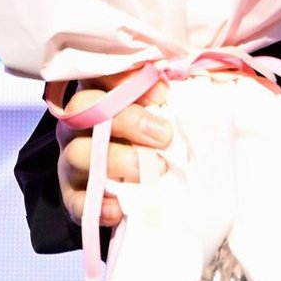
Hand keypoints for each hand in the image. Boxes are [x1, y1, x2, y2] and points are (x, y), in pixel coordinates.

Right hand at [55, 68, 172, 227]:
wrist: (133, 181)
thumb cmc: (152, 134)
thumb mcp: (160, 109)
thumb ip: (170, 94)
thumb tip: (209, 76)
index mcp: (98, 91)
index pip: (100, 73)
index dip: (127, 79)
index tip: (163, 93)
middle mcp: (78, 122)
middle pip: (83, 108)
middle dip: (127, 119)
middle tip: (164, 135)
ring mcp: (71, 159)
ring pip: (77, 153)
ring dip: (117, 160)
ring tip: (152, 170)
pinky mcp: (73, 195)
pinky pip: (76, 201)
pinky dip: (98, 205)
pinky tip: (120, 208)